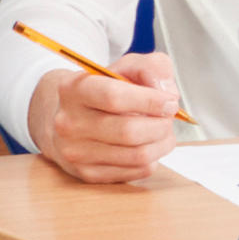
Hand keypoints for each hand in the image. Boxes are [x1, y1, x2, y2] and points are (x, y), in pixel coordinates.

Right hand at [24, 49, 182, 187]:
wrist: (72, 118)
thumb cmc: (106, 90)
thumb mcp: (128, 66)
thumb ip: (153, 68)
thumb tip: (167, 93)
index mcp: (74, 88)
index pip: (114, 97)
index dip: (150, 101)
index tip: (170, 102)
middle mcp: (68, 122)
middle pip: (129, 131)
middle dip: (161, 124)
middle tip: (168, 118)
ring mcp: (75, 151)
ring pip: (138, 155)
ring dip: (162, 142)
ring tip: (163, 131)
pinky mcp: (87, 173)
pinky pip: (137, 171)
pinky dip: (154, 158)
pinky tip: (148, 145)